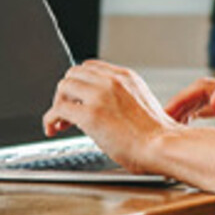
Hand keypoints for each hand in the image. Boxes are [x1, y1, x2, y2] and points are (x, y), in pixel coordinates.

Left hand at [43, 60, 178, 171]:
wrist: (163, 146)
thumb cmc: (157, 135)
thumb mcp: (140, 104)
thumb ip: (121, 98)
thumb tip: (104, 110)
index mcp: (125, 77)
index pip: (90, 68)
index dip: (79, 84)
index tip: (77, 99)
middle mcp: (111, 81)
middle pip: (73, 74)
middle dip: (66, 93)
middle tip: (66, 112)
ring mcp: (99, 95)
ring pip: (63, 87)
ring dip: (58, 104)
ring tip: (60, 122)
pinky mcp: (90, 114)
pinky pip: (58, 110)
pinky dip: (50, 119)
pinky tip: (53, 129)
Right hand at [165, 77, 214, 129]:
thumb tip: (214, 97)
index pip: (203, 87)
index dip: (180, 100)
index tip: (164, 115)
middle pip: (204, 94)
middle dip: (181, 106)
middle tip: (162, 123)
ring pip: (211, 104)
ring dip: (191, 113)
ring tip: (174, 129)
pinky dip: (203, 121)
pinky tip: (198, 134)